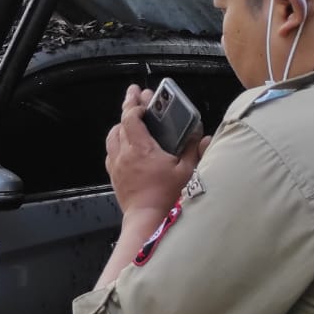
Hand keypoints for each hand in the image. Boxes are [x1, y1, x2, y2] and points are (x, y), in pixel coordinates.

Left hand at [105, 85, 209, 215]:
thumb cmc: (166, 195)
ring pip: (112, 137)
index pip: (130, 118)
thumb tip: (202, 137)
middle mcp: (124, 153)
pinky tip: (125, 144)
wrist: (147, 217)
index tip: (141, 97)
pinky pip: (110, 152)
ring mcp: (116, 164)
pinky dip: (116, 143)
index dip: (134, 105)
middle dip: (128, 107)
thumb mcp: (186, 171)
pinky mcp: (113, 174)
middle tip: (134, 96)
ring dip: (120, 125)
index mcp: (141, 148)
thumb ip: (194, 151)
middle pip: (119, 123)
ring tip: (130, 119)